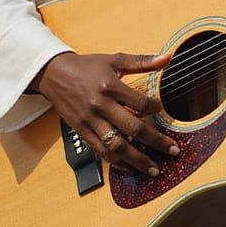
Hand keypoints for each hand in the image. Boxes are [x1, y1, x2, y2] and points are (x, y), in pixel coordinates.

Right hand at [30, 51, 177, 176]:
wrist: (53, 74)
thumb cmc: (85, 67)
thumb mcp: (114, 59)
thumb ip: (142, 61)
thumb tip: (168, 57)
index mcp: (110, 87)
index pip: (140, 103)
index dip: (156, 109)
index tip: (161, 110)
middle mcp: (101, 106)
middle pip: (133, 128)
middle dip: (156, 142)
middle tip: (173, 151)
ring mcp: (90, 121)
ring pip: (117, 146)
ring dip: (137, 160)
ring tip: (154, 169)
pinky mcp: (82, 131)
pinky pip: (100, 151)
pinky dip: (116, 162)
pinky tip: (129, 167)